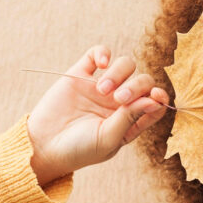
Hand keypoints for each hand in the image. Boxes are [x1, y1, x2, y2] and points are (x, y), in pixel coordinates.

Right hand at [26, 45, 170, 186]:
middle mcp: (119, 103)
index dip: (159, 96)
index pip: (154, 103)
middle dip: (136, 86)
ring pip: (125, 66)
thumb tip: (155, 100)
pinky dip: (103, 52)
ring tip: (102, 89)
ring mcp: (101, 88)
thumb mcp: (108, 139)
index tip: (155, 95)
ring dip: (119, 73)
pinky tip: (101, 63)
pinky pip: (97, 54)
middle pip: (142, 82)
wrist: (43, 145)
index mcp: (131, 121)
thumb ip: (130, 118)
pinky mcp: (80, 75)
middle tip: (118, 99)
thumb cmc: (79, 150)